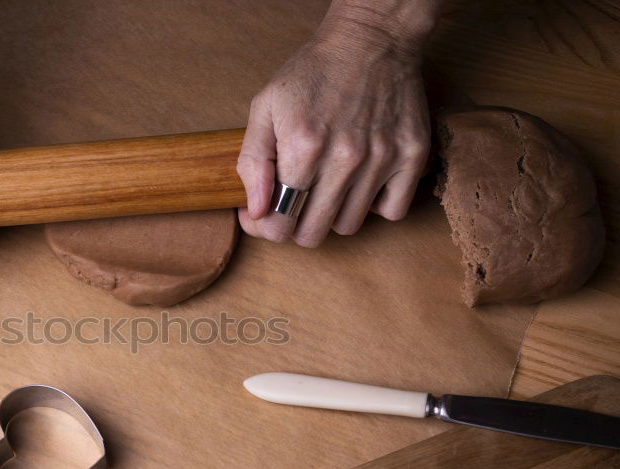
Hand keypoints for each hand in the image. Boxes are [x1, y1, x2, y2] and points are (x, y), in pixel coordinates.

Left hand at [237, 4, 435, 246]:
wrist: (371, 39)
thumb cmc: (313, 73)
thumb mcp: (265, 107)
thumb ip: (252, 162)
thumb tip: (256, 211)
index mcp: (303, 147)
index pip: (279, 222)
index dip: (265, 226)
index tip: (263, 213)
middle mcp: (345, 158)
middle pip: (312, 234)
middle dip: (295, 225)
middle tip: (294, 202)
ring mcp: (382, 158)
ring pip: (348, 226)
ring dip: (333, 215)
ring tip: (328, 187)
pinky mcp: (413, 156)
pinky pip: (392, 211)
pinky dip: (374, 205)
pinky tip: (362, 183)